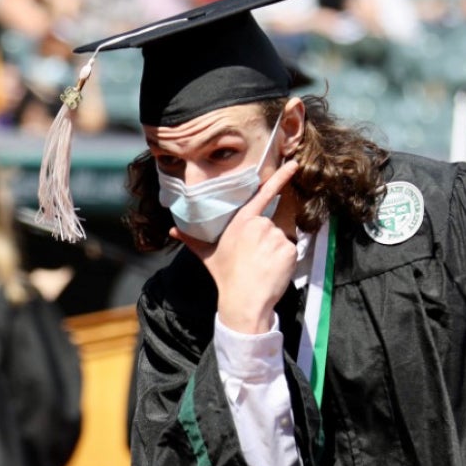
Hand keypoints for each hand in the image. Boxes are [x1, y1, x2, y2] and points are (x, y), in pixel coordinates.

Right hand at [171, 160, 299, 333]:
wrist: (244, 301)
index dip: (280, 177)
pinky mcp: (289, 250)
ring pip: (280, 240)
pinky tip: (272, 271)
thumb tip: (172, 231)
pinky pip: (290, 252)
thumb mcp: (207, 255)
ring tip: (262, 268)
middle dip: (265, 241)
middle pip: (270, 227)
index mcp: (242, 221)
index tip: (293, 164)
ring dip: (274, 252)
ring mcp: (276, 237)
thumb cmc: (225, 277)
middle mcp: (260, 225)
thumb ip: (191, 239)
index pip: (263, 194)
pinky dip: (285, 262)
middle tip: (254, 260)